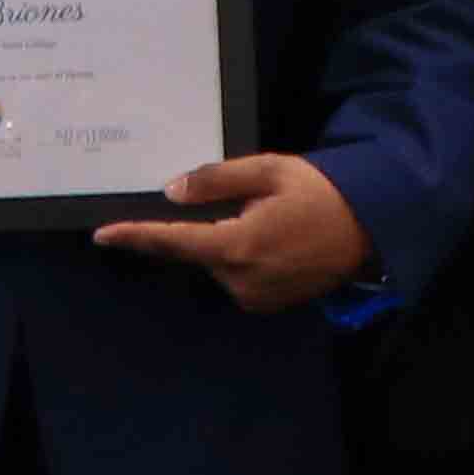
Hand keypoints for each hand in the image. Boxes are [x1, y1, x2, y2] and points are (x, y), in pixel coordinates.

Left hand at [91, 155, 373, 315]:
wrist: (371, 230)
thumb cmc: (321, 193)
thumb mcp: (269, 171)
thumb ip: (216, 181)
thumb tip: (171, 192)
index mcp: (237, 245)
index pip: (173, 241)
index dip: (136, 236)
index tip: (102, 234)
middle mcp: (240, 279)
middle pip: (196, 251)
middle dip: (204, 227)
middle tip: (246, 202)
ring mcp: (254, 297)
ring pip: (216, 263)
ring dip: (225, 241)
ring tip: (268, 218)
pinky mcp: (266, 304)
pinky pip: (235, 276)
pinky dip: (241, 256)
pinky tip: (272, 238)